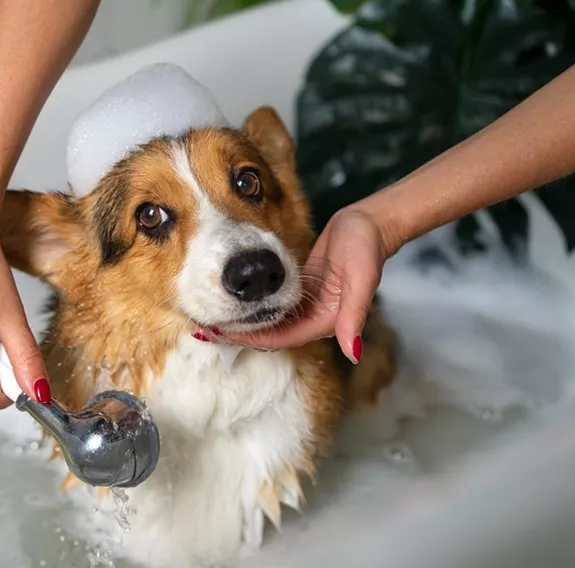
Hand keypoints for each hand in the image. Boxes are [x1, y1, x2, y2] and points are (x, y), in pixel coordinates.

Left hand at [222, 206, 394, 361]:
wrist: (369, 224)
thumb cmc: (366, 248)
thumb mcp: (361, 279)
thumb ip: (354, 315)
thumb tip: (354, 352)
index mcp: (324, 321)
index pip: (278, 339)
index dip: (248, 339)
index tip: (219, 334)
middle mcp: (313, 318)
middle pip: (270, 334)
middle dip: (239, 334)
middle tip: (205, 328)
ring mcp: (307, 304)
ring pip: (269, 320)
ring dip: (243, 320)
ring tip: (212, 315)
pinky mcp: (301, 288)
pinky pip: (273, 303)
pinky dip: (253, 305)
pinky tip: (233, 298)